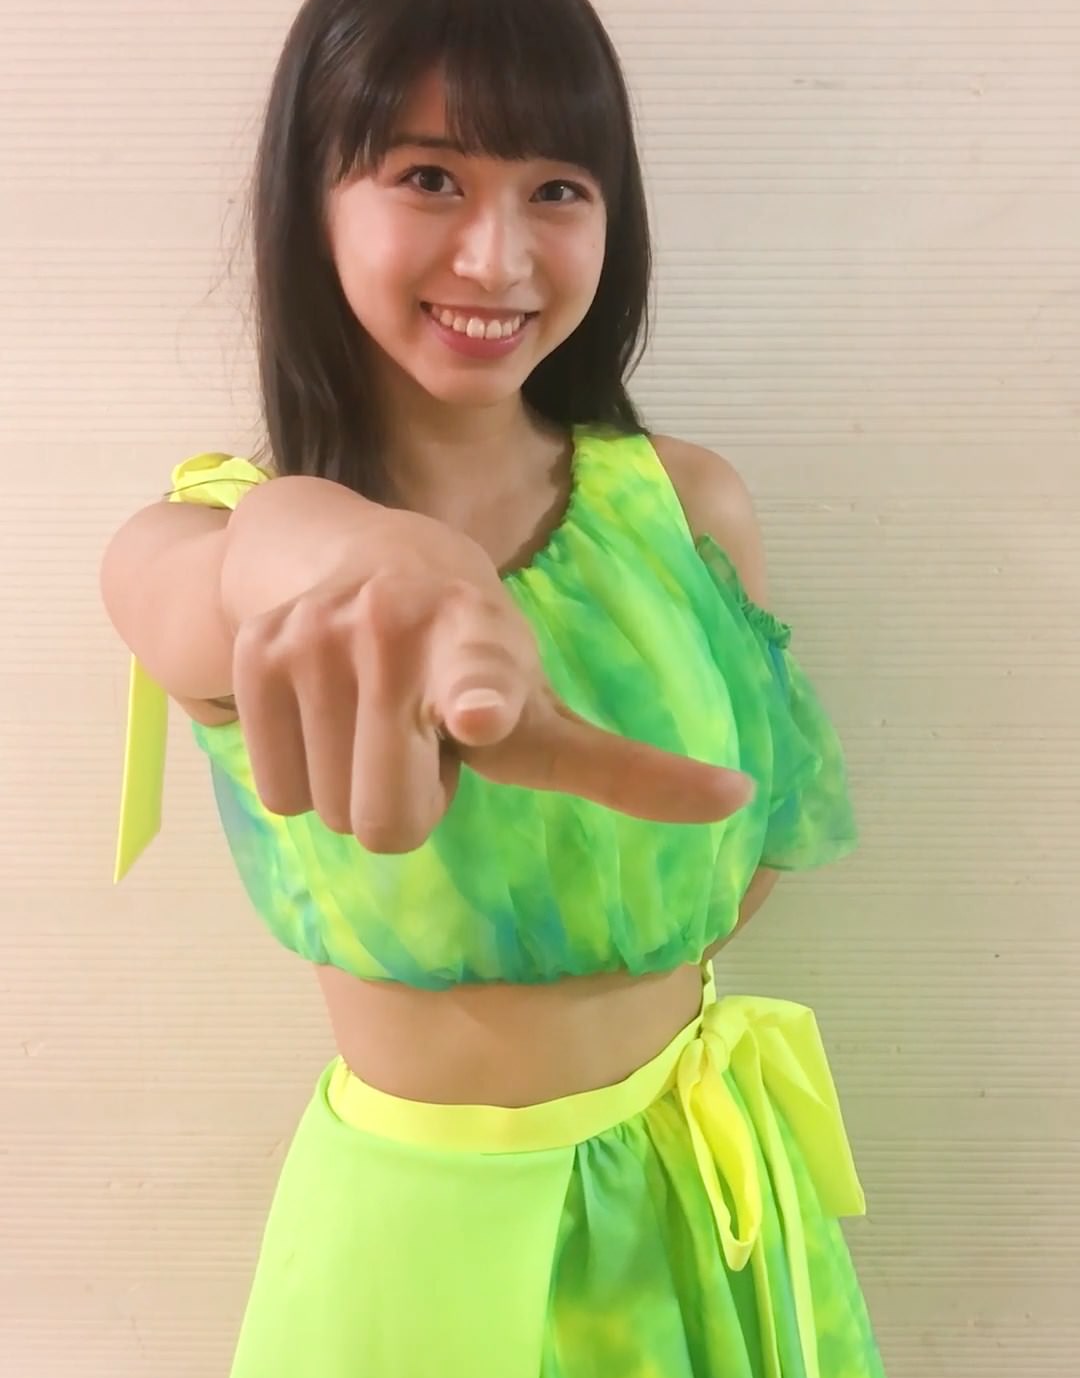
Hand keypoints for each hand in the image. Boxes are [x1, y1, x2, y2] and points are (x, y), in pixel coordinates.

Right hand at [230, 551, 752, 853]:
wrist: (337, 550)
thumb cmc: (468, 649)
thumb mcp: (546, 702)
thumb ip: (628, 768)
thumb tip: (744, 801)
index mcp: (481, 643)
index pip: (480, 680)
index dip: (482, 698)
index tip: (480, 711)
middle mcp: (394, 630)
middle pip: (386, 828)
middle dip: (409, 805)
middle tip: (423, 740)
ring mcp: (313, 640)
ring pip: (328, 815)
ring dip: (356, 787)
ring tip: (377, 719)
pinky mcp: (252, 655)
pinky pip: (277, 792)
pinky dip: (306, 774)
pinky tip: (328, 714)